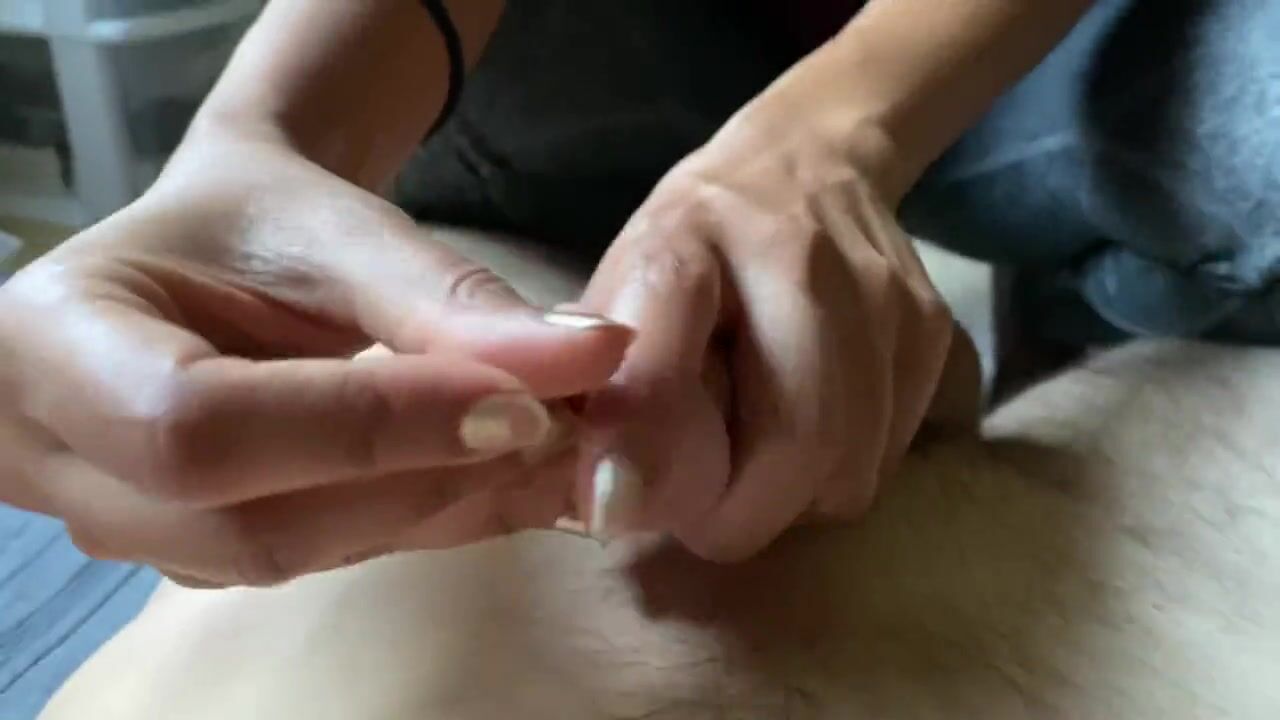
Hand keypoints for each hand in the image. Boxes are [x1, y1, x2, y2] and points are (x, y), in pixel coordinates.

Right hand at [0, 137, 630, 586]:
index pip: (201, 428)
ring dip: (442, 507)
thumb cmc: (255, 220)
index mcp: (48, 345)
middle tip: (566, 427)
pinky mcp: (199, 554)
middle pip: (251, 524)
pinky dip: (429, 520)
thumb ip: (446, 298)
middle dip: (423, 480)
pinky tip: (512, 478)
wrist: (218, 251)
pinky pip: (323, 558)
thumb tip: (590, 357)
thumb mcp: (336, 229)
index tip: (526, 405)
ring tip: (556, 446)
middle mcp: (57, 458)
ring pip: (296, 557)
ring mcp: (124, 523)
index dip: (370, 430)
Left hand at [571, 110, 980, 560]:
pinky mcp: (933, 330)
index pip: (664, 351)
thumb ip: (601, 384)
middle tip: (705, 518)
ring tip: (755, 465)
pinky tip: (809, 433)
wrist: (810, 162)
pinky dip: (839, 475)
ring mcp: (881, 294)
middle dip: (742, 512)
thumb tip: (602, 501)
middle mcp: (797, 258)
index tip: (619, 509)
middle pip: (798, 440)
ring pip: (851, 468)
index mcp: (686, 243)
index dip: (643, 441)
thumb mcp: (623, 291)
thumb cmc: (696, 247)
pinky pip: (886, 458)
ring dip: (794, 501)